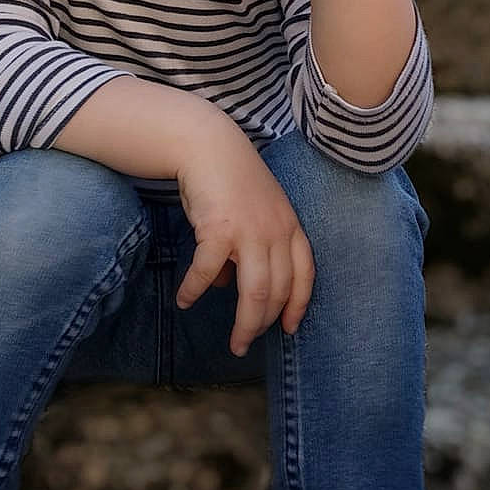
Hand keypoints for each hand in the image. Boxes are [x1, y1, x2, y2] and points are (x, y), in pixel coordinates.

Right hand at [175, 119, 314, 356]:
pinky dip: (194, 290)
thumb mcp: (254, 213)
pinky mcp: (219, 230)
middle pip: (277, 292)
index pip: (305, 275)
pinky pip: (207, 273)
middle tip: (245, 344)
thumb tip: (225, 285)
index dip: (298, 306)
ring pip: (253, 293)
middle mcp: (276, 232)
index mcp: (290, 226)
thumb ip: (250, 247)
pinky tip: (185, 300)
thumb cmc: (229, 181)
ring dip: (243, 324)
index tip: (290, 329)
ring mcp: (250, 231)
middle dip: (263, 324)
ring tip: (233, 342)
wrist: (209, 145)